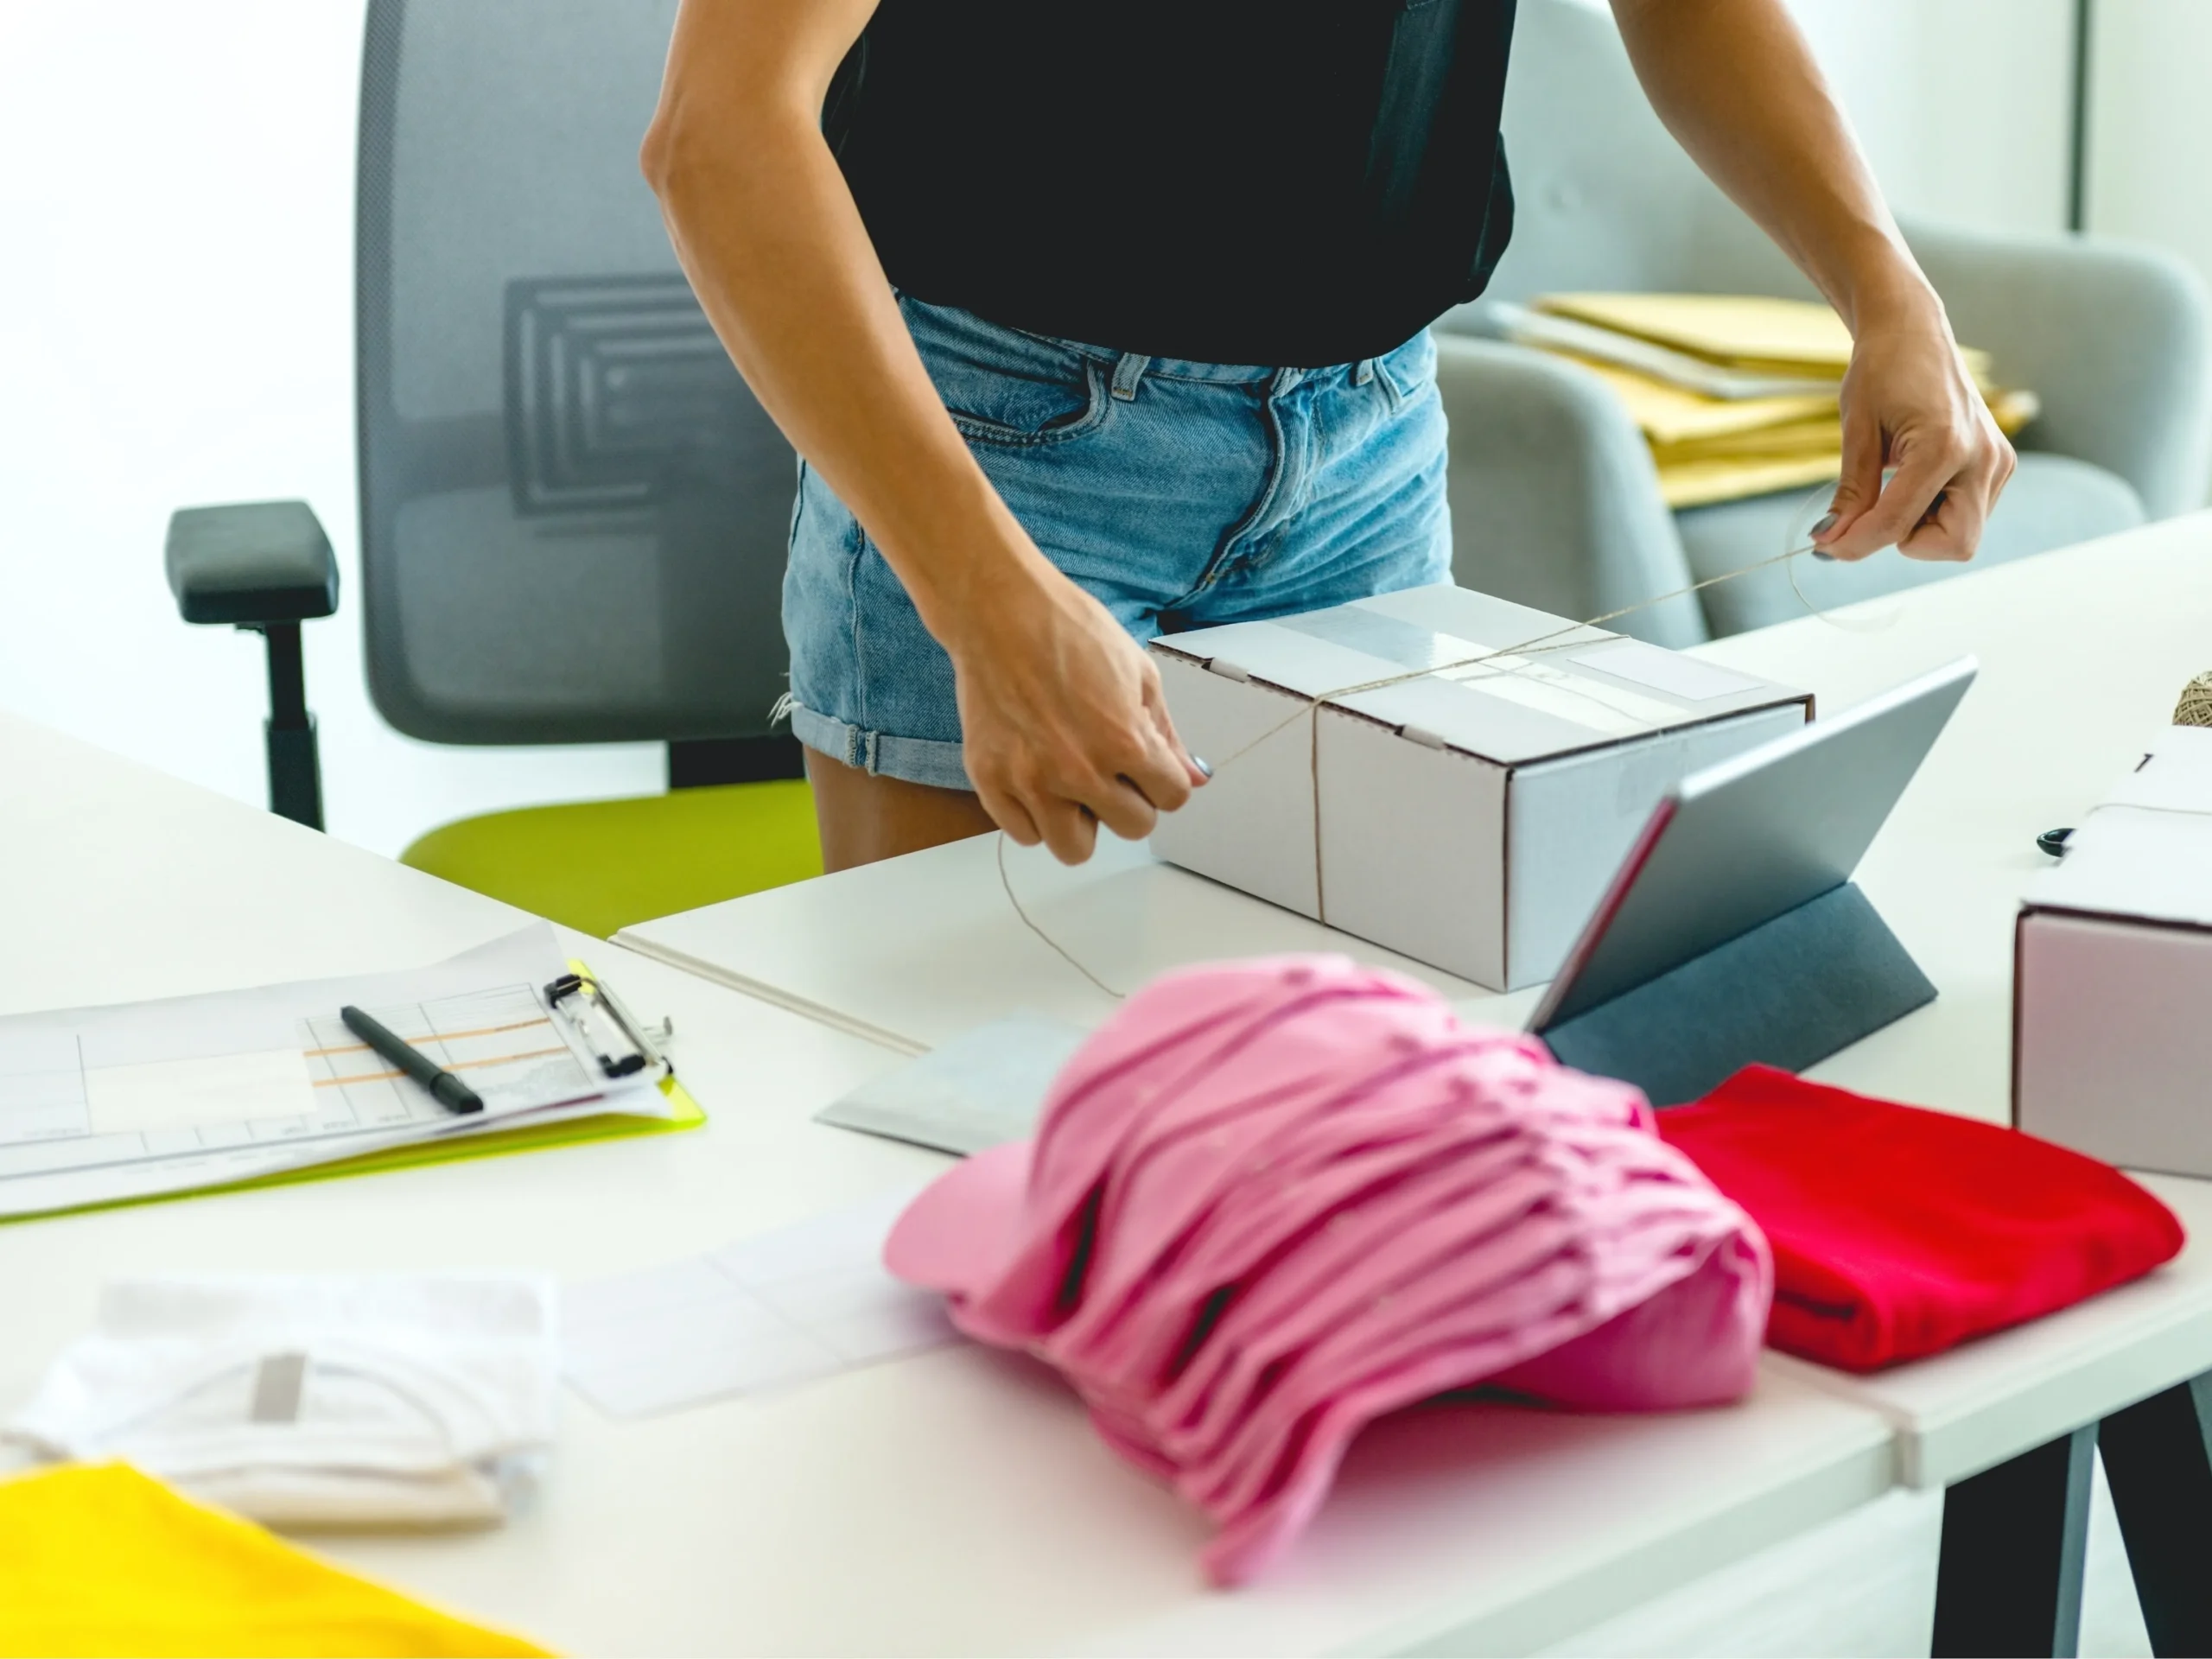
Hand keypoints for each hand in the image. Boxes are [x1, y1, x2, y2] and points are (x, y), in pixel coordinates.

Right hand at [947, 560, 1206, 863]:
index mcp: (1124, 741)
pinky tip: (1035, 777)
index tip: (1145, 765)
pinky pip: (1024, 834)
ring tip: (1069, 784)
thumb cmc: (1068, 630)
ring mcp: (1031, 780)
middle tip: (1107, 769)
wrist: (999, 613)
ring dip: (1080, 821)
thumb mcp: (1138, 673)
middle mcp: (1079, 770)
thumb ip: (1166, 734)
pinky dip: (1033, 816)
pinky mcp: (990, 781)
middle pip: (1132, 828)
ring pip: (1074, 849)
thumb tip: (1192, 777)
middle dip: (1127, 801)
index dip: (1162, 780)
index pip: (1172, 799)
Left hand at [1813, 286, 2015, 562]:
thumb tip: (1830, 541)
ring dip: (1919, 527)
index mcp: (1946, 446)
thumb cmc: (1880, 371)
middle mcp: (1984, 458)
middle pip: (1954, 545)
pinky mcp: (1999, 465)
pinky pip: (1967, 514)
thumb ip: (1851, 493)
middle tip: (1870, 512)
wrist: (1913, 332)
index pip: (1898, 524)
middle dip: (1906, 541)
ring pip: (1962, 535)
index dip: (1856, 543)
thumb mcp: (1857, 431)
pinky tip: (1914, 478)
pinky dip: (1934, 513)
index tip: (1826, 545)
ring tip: (1893, 482)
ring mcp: (1998, 462)